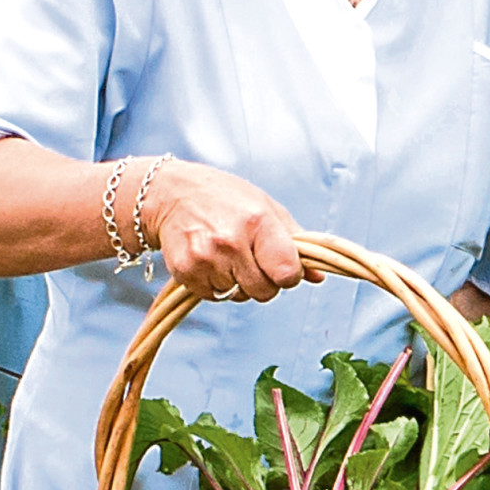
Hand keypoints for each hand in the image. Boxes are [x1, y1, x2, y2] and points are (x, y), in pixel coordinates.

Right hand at [138, 161, 311, 301]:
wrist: (171, 193)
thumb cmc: (226, 198)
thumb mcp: (266, 208)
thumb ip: (295, 241)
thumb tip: (318, 277)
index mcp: (259, 222)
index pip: (287, 273)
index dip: (289, 274)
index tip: (282, 266)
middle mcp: (231, 242)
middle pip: (264, 292)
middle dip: (263, 281)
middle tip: (250, 258)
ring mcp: (206, 258)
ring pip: (238, 296)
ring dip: (236, 282)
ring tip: (226, 254)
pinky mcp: (185, 271)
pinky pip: (213, 295)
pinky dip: (214, 284)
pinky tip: (210, 260)